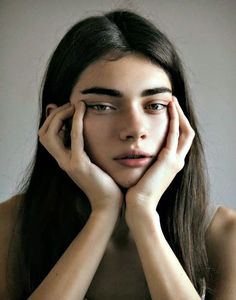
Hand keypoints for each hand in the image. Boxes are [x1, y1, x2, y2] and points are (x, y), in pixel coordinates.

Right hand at [38, 101, 122, 213]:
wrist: (108, 203)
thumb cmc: (103, 182)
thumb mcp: (90, 162)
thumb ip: (83, 148)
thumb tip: (81, 132)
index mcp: (63, 159)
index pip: (46, 136)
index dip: (52, 119)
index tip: (67, 108)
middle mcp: (61, 161)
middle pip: (43, 133)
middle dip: (53, 115)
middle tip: (69, 105)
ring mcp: (68, 163)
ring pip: (51, 134)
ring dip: (61, 115)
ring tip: (74, 105)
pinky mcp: (79, 164)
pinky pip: (74, 138)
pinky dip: (76, 120)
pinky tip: (82, 110)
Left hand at [125, 97, 194, 217]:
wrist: (140, 205)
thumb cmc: (137, 191)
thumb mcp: (145, 173)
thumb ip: (146, 162)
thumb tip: (136, 153)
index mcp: (171, 164)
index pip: (179, 140)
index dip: (176, 124)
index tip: (168, 112)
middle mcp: (177, 161)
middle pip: (187, 133)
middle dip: (181, 116)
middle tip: (172, 102)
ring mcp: (176, 160)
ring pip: (184, 131)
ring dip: (179, 115)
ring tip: (172, 101)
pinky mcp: (169, 160)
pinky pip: (174, 134)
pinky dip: (174, 120)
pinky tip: (169, 109)